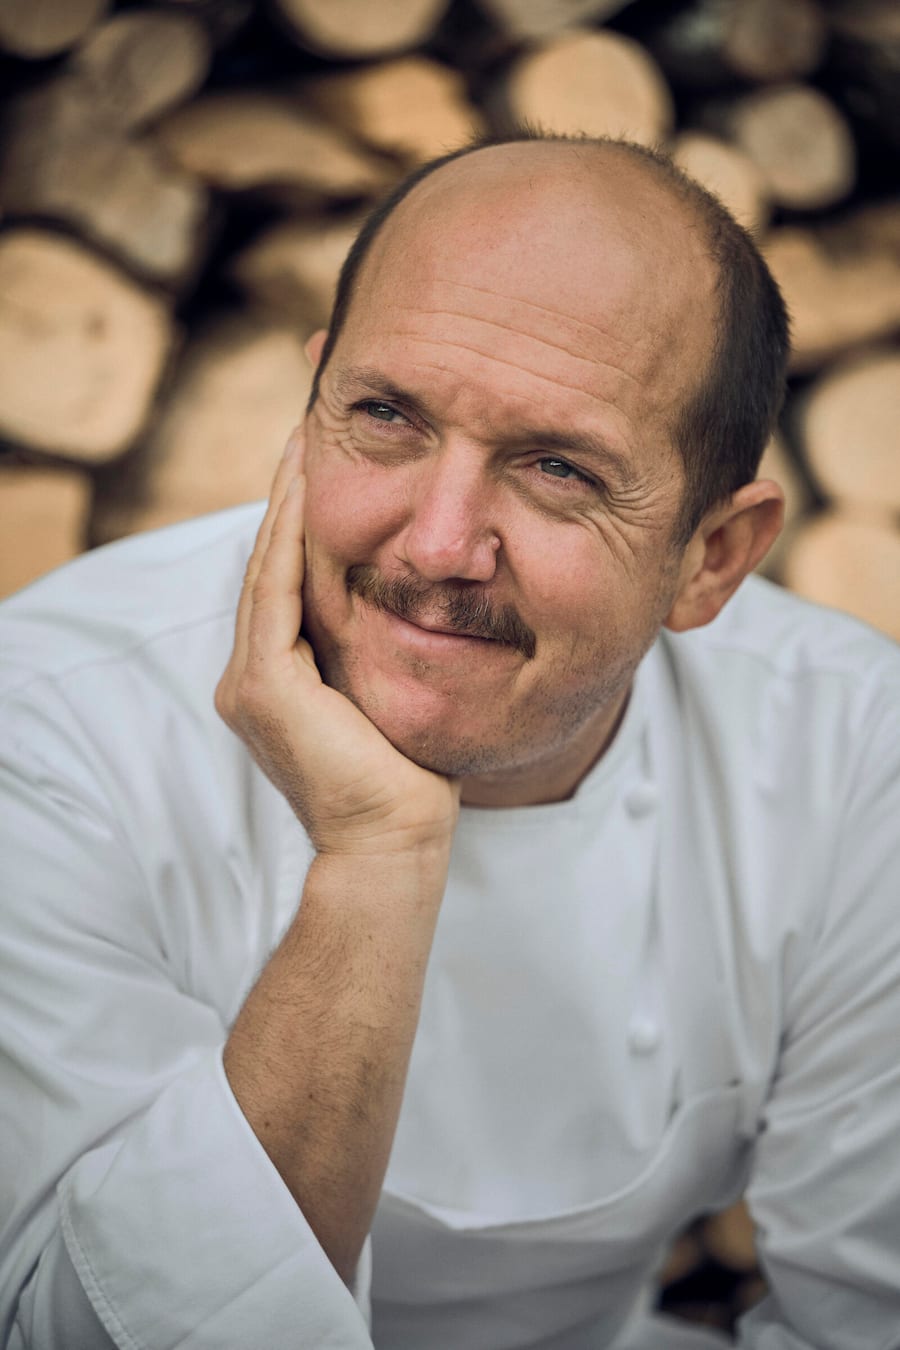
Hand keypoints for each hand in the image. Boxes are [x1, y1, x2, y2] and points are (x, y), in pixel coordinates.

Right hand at [215, 428, 459, 855]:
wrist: (393, 844)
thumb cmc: (406, 783)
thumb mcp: (389, 699)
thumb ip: (379, 652)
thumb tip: (416, 607)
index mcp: (275, 684)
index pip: (285, 588)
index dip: (298, 526)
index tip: (320, 469)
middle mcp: (250, 679)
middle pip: (269, 568)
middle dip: (288, 500)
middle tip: (305, 433)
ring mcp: (249, 682)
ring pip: (267, 570)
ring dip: (285, 503)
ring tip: (302, 440)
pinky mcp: (266, 684)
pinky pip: (276, 592)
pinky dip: (287, 537)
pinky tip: (301, 488)